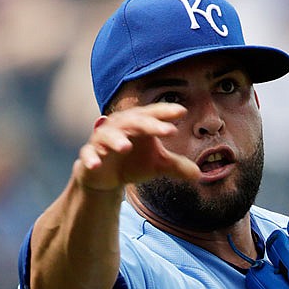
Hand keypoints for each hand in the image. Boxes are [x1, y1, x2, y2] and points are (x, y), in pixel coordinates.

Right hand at [73, 103, 200, 190]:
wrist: (104, 176)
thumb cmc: (132, 162)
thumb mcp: (157, 165)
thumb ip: (176, 166)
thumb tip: (199, 174)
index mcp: (138, 124)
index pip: (153, 115)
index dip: (166, 112)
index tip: (182, 112)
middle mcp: (119, 127)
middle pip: (134, 121)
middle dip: (149, 125)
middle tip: (166, 130)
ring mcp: (102, 140)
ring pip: (108, 135)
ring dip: (116, 140)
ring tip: (126, 147)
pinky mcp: (89, 155)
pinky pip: (88, 155)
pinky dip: (91, 159)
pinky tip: (96, 165)